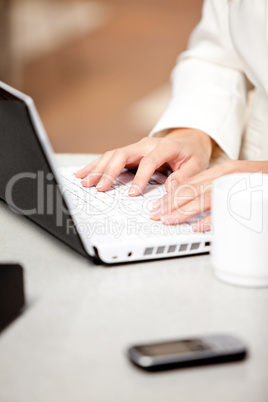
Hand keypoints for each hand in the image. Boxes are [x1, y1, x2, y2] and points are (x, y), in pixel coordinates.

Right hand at [75, 128, 212, 195]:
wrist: (188, 140)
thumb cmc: (192, 153)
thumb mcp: (196, 165)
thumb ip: (185, 176)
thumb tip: (170, 187)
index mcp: (165, 147)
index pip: (149, 161)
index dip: (140, 177)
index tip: (133, 193)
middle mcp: (146, 145)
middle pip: (123, 154)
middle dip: (108, 171)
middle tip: (98, 187)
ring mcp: (136, 147)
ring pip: (113, 154)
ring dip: (97, 168)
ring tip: (85, 181)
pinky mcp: (130, 153)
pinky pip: (111, 157)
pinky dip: (97, 165)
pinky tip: (85, 172)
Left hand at [150, 160, 267, 231]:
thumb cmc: (259, 178)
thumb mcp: (234, 178)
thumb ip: (215, 187)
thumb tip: (193, 204)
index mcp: (222, 171)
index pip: (190, 183)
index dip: (171, 195)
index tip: (157, 206)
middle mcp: (227, 175)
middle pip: (193, 189)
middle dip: (170, 203)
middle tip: (156, 215)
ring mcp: (237, 185)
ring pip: (205, 197)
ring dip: (184, 211)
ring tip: (169, 220)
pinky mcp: (248, 196)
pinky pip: (226, 208)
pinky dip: (212, 218)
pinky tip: (198, 226)